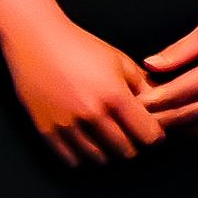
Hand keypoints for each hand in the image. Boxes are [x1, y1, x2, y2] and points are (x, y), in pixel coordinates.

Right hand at [0, 15, 165, 166]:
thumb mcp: (119, 61)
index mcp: (115, 95)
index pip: (148, 135)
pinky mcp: (46, 129)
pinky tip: (87, 144)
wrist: (36, 39)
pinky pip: (71, 159)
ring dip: (108, 153)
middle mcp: (92, 114)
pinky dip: (83, 156)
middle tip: (130, 136)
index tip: (151, 130)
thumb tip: (162, 107)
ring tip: (109, 140)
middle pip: (126, 151)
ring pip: (99, 158)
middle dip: (133, 146)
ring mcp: (67, 124)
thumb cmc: (81, 46)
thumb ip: (142, 86)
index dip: (154, 135)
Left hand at [140, 0, 197, 136]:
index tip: (131, 102)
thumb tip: (149, 66)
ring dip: (177, 129)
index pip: (178, 94)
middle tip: (134, 119)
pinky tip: (184, 126)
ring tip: (154, 125)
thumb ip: (180, 51)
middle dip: (159, 119)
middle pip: (187, 116)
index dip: (152, 101)